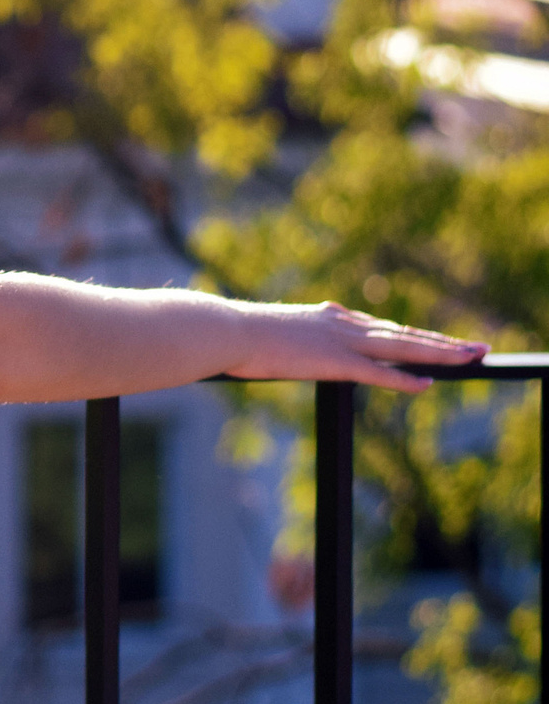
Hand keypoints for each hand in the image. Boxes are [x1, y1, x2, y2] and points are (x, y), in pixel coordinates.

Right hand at [223, 301, 483, 392]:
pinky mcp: (333, 362)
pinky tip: (428, 386)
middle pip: (404, 333)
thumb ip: (289, 340)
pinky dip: (405, 379)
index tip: (439, 339)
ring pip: (402, 347)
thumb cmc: (236, 334)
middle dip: (443, 342)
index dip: (415, 334)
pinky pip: (378, 373)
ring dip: (441, 353)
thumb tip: (281, 349)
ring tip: (473, 357)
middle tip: (477, 347)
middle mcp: (342, 324)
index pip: (382, 327)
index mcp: (328, 317)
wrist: (224, 329)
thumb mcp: (270, 334)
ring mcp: (340, 342)